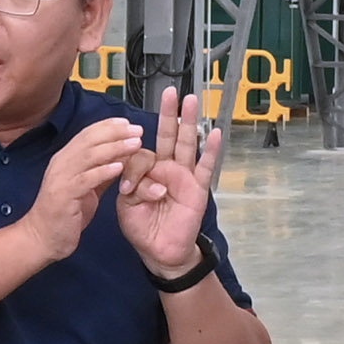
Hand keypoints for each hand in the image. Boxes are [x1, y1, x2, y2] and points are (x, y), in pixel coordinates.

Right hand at [20, 117, 150, 262]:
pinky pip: (85, 180)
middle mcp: (61, 164)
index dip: (108, 126)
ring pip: (89, 156)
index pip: (87, 134)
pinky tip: (119, 167)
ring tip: (135, 145)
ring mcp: (61, 179)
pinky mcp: (64, 196)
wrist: (41, 238)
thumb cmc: (63, 214)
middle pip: (90, 140)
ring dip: (114, 148)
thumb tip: (120, 157)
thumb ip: (99, 171)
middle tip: (138, 130)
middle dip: (116, 133)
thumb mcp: (85, 187)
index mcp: (65, 159)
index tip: (128, 123)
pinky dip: (103, 171)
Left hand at [116, 84, 223, 275]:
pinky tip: (215, 133)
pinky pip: (206, 168)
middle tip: (171, 91)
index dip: (133, 167)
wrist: (159, 252)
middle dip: (169, 113)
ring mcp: (184, 177)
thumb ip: (131, 185)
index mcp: (148, 170)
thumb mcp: (128, 205)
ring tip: (192, 100)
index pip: (140, 155)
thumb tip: (136, 175)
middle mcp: (167, 168)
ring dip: (189, 122)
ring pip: (187, 145)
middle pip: (168, 136)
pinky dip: (211, 151)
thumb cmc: (143, 227)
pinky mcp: (198, 189)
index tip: (127, 188)